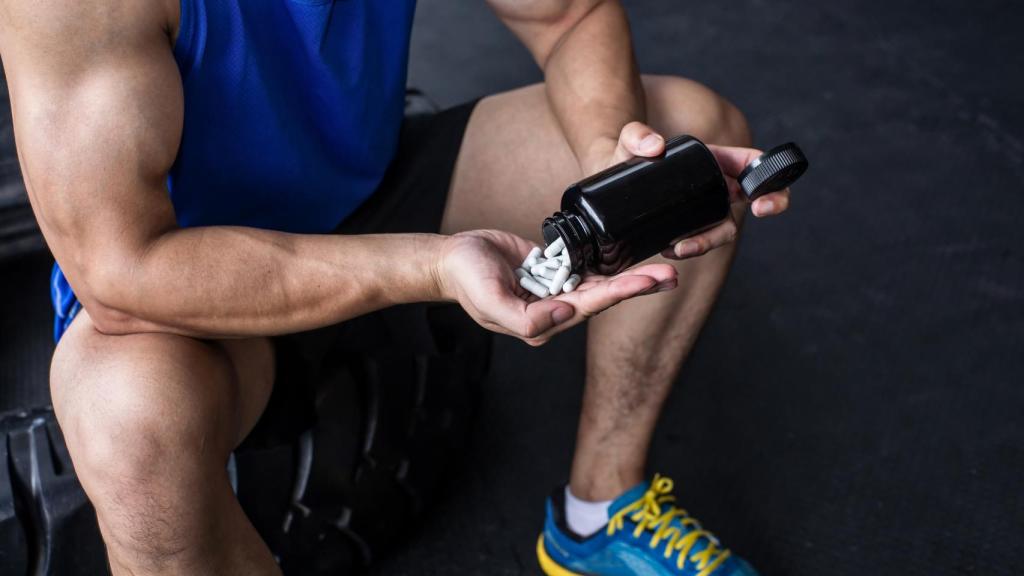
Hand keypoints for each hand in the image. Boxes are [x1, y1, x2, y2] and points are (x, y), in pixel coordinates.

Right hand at [436, 230, 676, 345]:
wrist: (453, 259)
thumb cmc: (467, 280)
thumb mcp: (490, 302)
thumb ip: (526, 318)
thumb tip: (564, 314)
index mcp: (543, 321)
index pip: (588, 307)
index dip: (618, 293)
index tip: (644, 282)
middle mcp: (555, 309)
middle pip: (603, 297)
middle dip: (637, 286)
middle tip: (670, 276)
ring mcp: (556, 289)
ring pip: (601, 283)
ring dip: (632, 276)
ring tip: (663, 270)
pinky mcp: (555, 270)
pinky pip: (587, 267)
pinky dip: (611, 264)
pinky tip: (634, 258)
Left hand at [589, 122, 794, 260]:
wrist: (605, 179)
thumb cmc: (624, 154)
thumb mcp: (628, 141)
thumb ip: (636, 135)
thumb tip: (656, 147)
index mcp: (714, 159)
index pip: (752, 163)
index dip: (772, 175)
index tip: (765, 195)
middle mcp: (715, 186)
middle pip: (756, 198)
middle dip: (768, 205)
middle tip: (757, 213)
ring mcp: (702, 209)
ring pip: (723, 228)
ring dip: (709, 240)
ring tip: (680, 247)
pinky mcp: (685, 229)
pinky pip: (697, 242)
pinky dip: (689, 248)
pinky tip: (669, 250)